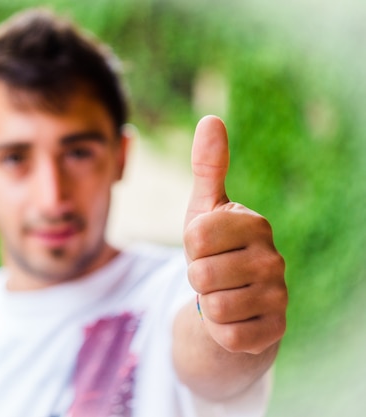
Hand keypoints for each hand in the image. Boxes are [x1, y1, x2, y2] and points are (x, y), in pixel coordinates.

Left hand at [183, 115, 286, 354]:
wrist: (234, 297)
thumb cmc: (215, 248)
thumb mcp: (204, 209)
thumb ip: (208, 167)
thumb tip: (211, 119)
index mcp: (254, 223)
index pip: (194, 237)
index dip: (189, 246)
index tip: (204, 246)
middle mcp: (273, 258)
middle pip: (199, 273)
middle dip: (195, 277)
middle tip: (212, 274)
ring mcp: (278, 296)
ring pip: (212, 306)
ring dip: (207, 304)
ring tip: (222, 293)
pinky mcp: (275, 330)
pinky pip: (228, 335)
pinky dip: (220, 330)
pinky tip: (234, 317)